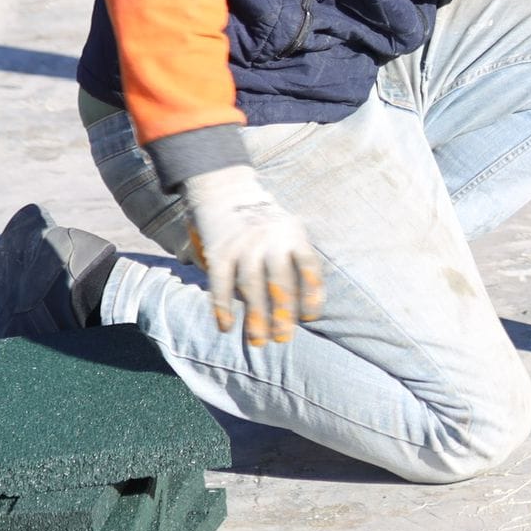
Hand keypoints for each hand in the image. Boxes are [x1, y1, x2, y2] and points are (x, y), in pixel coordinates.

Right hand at [182, 165, 324, 345]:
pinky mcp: (219, 252)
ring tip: (259, 342)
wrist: (224, 188)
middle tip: (284, 339)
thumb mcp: (286, 227)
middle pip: (280, 282)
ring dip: (256, 317)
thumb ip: (292, 257)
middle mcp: (270, 239)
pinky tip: (226, 328)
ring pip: (252, 287)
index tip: (310, 318)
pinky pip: (221, 284)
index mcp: (293, 233)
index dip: (311, 293)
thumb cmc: (263, 220)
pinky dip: (222, 308)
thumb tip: (303, 302)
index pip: (308, 266)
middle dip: (283, 313)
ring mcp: (243, 245)